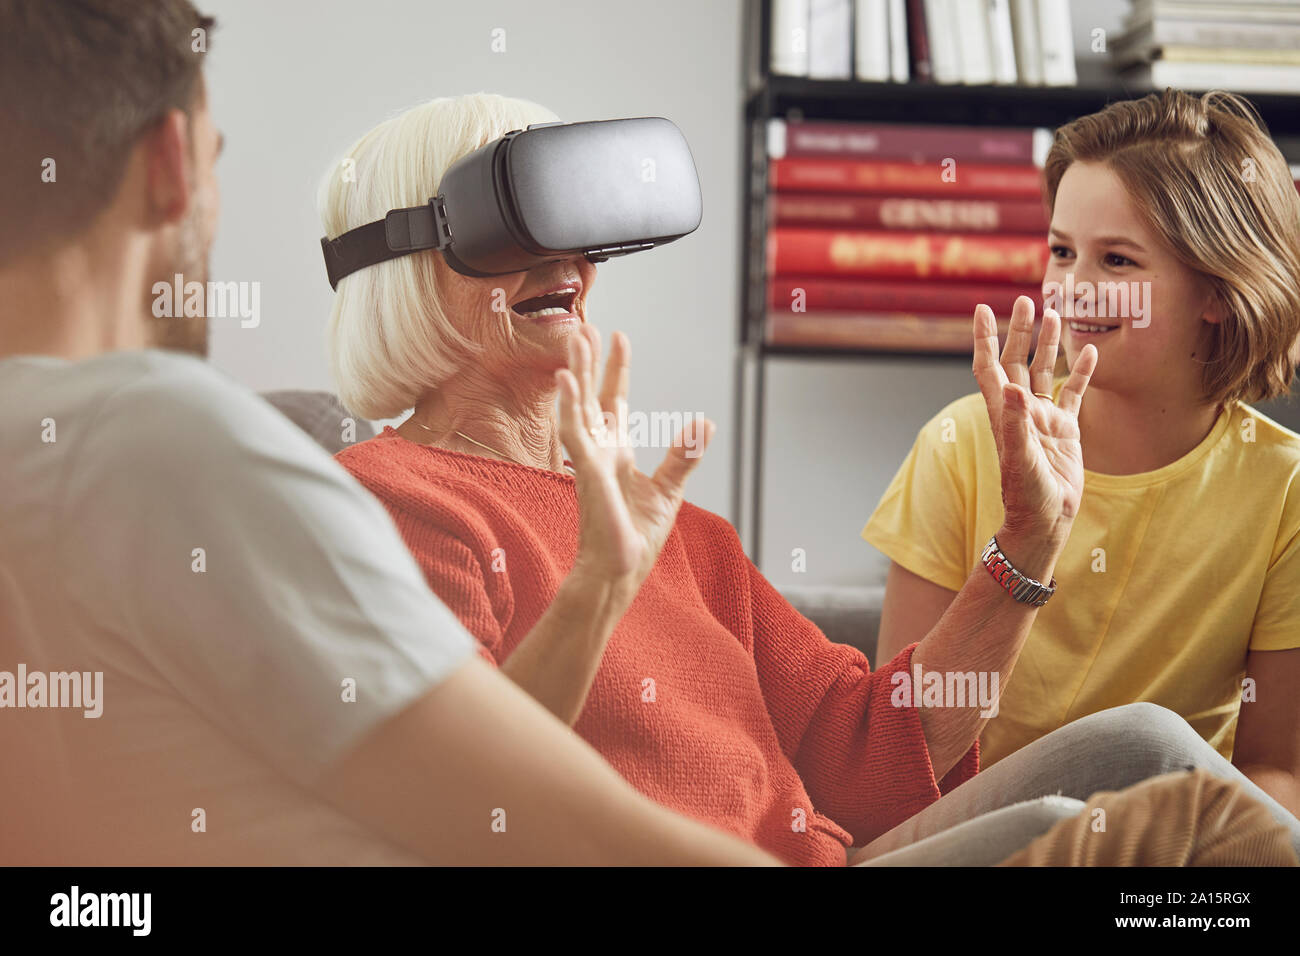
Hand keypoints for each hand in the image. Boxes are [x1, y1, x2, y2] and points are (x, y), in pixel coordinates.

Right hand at [555, 324, 714, 598]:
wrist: (620, 569)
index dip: (616, 370)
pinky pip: (572, 432)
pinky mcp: (585, 471)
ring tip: (574, 339)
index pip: (614, 401)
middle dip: (587, 361)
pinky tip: (566, 380)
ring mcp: (589, 459)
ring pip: (577, 405)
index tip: (618, 337)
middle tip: (583, 326)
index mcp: (616, 452)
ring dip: (575, 372)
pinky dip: (568, 405)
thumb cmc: (637, 536)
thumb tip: (704, 422)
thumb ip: (683, 454)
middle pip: (590, 395)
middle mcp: (598, 450)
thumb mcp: (669, 488)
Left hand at [973, 296, 1096, 545]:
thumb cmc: (1027, 496)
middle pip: (1017, 361)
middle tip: (1026, 301)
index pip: (990, 367)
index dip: (985, 338)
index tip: (982, 309)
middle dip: (1020, 332)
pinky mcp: (1066, 430)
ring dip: (1049, 345)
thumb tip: (1013, 388)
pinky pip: (1074, 394)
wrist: (1046, 520)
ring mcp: (1044, 419)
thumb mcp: (1020, 460)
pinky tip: (1092, 351)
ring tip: (1056, 314)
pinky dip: (1082, 372)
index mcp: (1004, 413)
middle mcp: (1021, 411)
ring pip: (1046, 372)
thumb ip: (1016, 424)